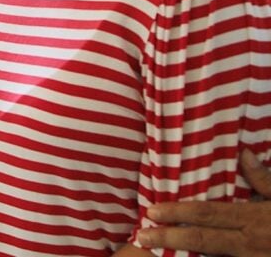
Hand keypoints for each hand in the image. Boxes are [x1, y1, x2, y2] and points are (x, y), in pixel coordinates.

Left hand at [138, 149, 270, 255]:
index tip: (151, 211)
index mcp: (252, 218)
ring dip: (183, 255)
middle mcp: (249, 243)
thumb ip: (264, 179)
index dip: (177, 212)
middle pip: (202, 240)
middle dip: (169, 239)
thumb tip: (244, 154)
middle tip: (142, 237)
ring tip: (157, 252)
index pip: (207, 213)